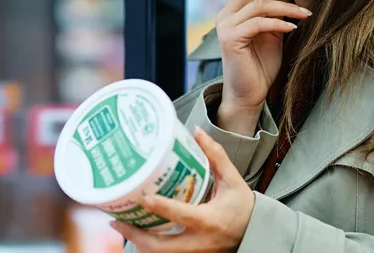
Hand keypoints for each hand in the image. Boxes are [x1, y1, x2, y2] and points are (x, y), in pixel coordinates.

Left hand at [111, 128, 254, 252]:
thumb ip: (215, 156)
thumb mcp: (232, 180)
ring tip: (121, 225)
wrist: (256, 234)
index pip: (183, 215)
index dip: (162, 207)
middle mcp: (200, 241)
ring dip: (138, 242)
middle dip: (136, 235)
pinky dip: (149, 246)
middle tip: (117, 220)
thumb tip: (197, 133)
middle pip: (161, 247)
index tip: (144, 197)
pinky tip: (139, 233)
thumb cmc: (245, 208)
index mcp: (210, 220)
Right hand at [215, 0, 310, 132]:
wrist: (249, 93)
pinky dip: (278, 22)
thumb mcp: (273, 30)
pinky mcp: (230, 39)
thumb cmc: (262, 63)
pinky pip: (258, 22)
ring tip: (307, 12)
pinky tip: (293, 26)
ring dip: (286, 5)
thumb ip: (276, 8)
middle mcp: (226, 13)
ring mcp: (225, 25)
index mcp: (235, 9)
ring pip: (258, 2)